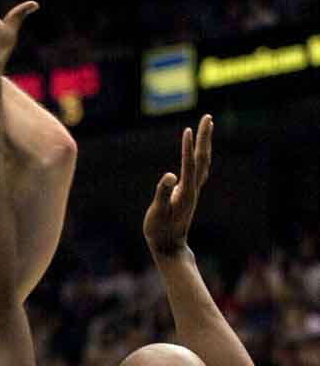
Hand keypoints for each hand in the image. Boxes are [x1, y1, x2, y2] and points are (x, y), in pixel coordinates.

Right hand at [143, 114, 212, 256]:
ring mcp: (193, 191)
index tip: (187, 131)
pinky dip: (200, 155)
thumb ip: (163, 194)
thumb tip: (170, 175)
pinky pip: (198, 168)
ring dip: (205, 143)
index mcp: (185, 193)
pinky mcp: (189, 193)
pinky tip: (199, 151)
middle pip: (202, 159)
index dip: (188, 148)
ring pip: (203, 162)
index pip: (188, 165)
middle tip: (207, 117)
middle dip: (204, 138)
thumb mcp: (157, 214)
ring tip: (207, 126)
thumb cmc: (159, 232)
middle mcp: (193, 189)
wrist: (170, 247)